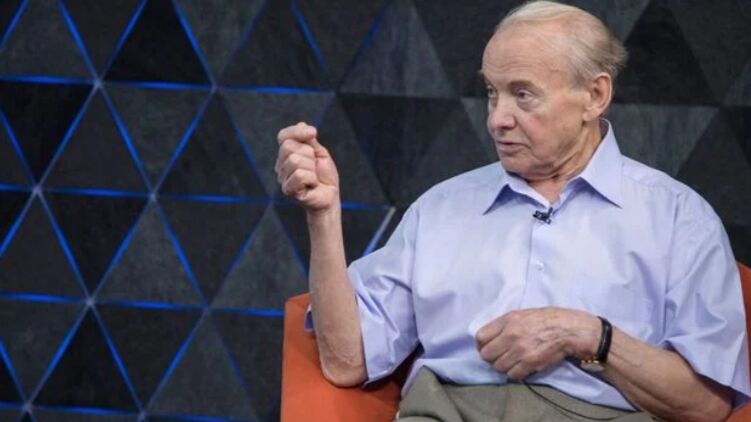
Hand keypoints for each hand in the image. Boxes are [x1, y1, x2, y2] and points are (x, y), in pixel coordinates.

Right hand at [275, 122, 339, 212]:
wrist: (330, 196)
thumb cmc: (324, 175)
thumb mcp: (319, 153)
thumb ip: (309, 140)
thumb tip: (301, 124)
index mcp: (287, 154)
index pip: (283, 136)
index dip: (297, 132)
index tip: (314, 133)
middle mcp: (281, 165)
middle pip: (289, 147)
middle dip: (309, 154)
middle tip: (314, 166)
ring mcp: (282, 178)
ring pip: (295, 161)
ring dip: (312, 168)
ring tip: (314, 177)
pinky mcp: (288, 190)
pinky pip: (300, 175)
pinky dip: (312, 179)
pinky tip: (312, 185)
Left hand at [475, 307, 599, 379]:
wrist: (569, 330)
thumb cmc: (547, 319)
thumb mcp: (522, 314)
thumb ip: (504, 324)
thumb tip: (490, 336)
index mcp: (508, 320)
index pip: (480, 337)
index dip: (481, 345)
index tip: (487, 347)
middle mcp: (511, 335)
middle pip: (486, 355)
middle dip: (491, 357)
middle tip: (499, 357)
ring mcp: (520, 350)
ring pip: (498, 367)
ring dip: (503, 367)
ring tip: (511, 362)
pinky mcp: (530, 363)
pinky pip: (512, 375)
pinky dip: (514, 374)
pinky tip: (520, 368)